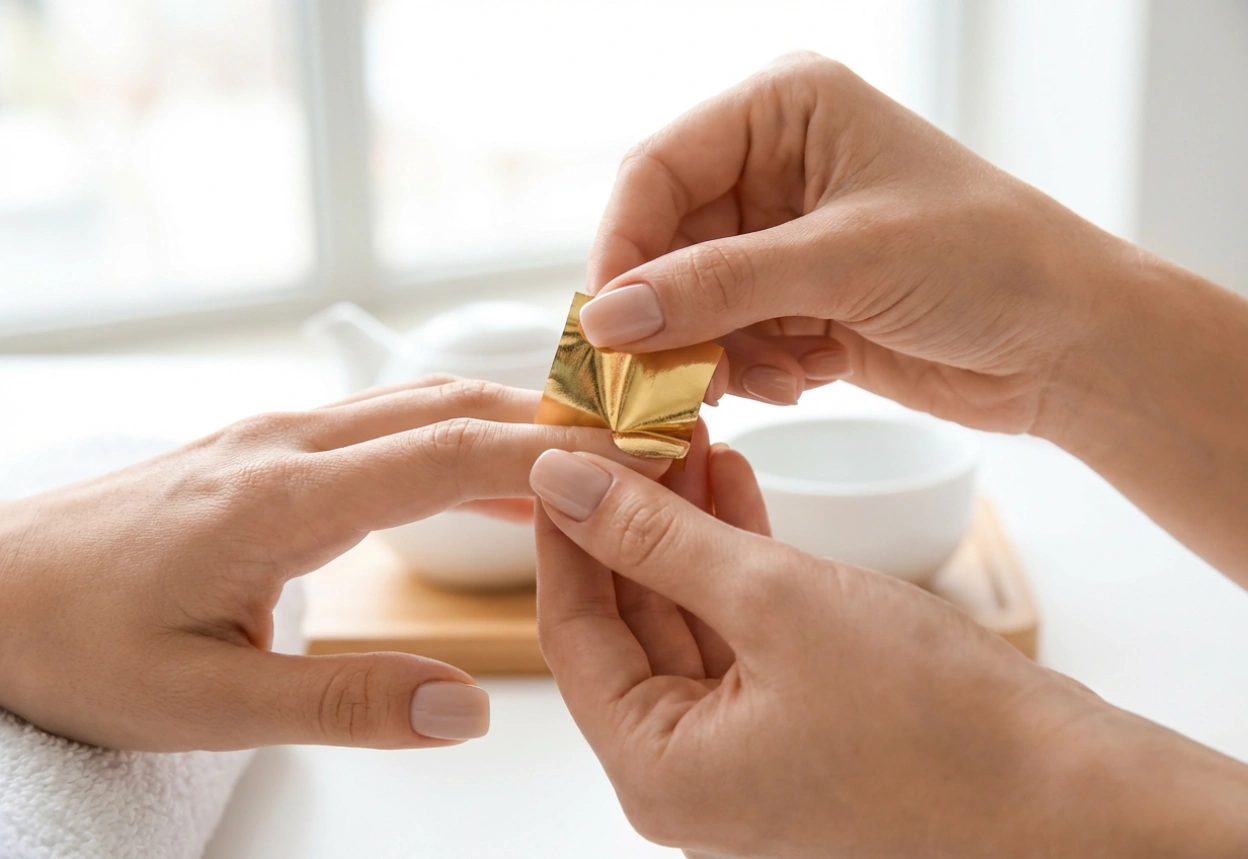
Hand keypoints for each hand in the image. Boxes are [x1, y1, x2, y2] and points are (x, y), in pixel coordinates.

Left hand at [0, 376, 663, 751]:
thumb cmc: (77, 645)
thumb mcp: (204, 706)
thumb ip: (343, 705)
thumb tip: (468, 709)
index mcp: (280, 499)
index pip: (447, 454)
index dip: (547, 454)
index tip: (630, 459)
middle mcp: (288, 443)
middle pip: (450, 406)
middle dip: (554, 421)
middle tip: (643, 442)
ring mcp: (278, 434)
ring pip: (423, 403)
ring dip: (511, 421)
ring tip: (593, 455)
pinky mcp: (270, 446)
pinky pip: (390, 422)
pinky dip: (461, 436)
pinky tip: (492, 479)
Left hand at [531, 448, 1247, 856]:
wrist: (1069, 790)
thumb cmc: (935, 722)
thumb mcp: (776, 603)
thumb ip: (660, 537)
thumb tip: (562, 480)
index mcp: (657, 765)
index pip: (573, 626)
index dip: (567, 525)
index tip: (567, 442)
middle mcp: (686, 765)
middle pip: (626, 618)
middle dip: (630, 515)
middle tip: (631, 426)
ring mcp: (741, 746)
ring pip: (684, 615)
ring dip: (683, 526)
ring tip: (682, 435)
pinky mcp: (792, 718)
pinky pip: (737, 629)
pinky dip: (732, 558)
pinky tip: (731, 483)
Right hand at [579, 52, 1118, 432]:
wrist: (1072, 342)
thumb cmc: (988, 262)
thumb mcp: (846, 261)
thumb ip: (719, 286)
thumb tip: (606, 318)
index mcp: (785, 109)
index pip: (657, 170)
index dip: (623, 249)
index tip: (606, 328)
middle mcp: (775, 166)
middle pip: (667, 243)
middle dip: (674, 316)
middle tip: (676, 381)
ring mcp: (786, 237)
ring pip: (693, 301)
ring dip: (719, 352)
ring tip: (778, 376)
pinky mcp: (799, 298)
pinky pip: (732, 338)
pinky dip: (756, 368)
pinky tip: (810, 374)